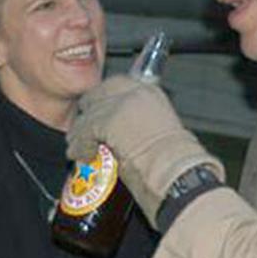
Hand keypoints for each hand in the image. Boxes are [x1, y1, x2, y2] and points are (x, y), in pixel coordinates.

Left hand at [67, 75, 223, 227]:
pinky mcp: (107, 121)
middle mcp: (136, 92)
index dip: (106, 100)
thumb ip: (143, 123)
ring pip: (88, 113)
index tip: (99, 112)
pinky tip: (80, 156)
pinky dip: (79, 146)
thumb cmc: (177, 163)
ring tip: (78, 147)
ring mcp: (120, 105)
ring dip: (81, 131)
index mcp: (152, 92)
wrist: (178, 173)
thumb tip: (126, 133)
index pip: (118, 84)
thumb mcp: (163, 132)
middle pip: (99, 93)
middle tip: (85, 129)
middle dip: (91, 111)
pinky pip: (84, 132)